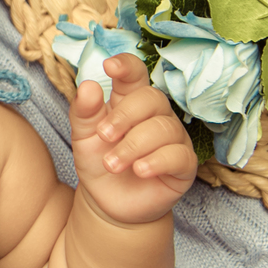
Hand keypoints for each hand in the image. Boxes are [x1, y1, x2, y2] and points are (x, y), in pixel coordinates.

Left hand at [70, 54, 196, 224]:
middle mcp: (155, 115)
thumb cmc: (99, 161)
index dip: (127, 66)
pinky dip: (156, 161)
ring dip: (133, 146)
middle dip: (125, 116)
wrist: (108, 201)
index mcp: (129, 101)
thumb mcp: (83, 136)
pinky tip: (139, 170)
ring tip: (112, 164)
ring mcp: (172, 138)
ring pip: (163, 128)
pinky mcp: (184, 164)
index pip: (136, 74)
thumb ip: (84, 111)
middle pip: (152, 98)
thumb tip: (88, 85)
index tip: (110, 66)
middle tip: (104, 136)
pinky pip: (178, 155)